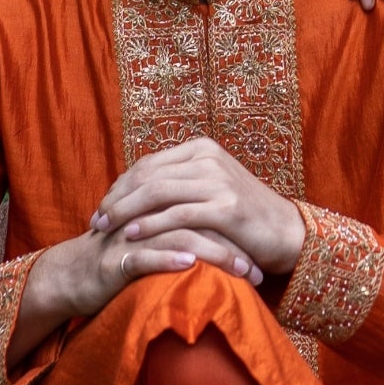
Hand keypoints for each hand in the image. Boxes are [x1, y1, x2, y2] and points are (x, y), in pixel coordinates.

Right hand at [9, 220, 245, 365]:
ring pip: (177, 236)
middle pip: (196, 218)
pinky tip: (191, 265)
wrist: (73, 277)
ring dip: (213, 254)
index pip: (202, 206)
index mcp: (156, 206)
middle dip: (232, 244)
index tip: (261, 253)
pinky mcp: (114, 260)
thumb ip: (183, 231)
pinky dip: (168, 259)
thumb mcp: (154, 242)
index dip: (234, 228)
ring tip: (240, 271)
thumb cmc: (120, 260)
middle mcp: (144, 215)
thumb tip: (226, 239)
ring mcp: (128, 236)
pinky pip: (144, 256)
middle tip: (258, 268)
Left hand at [90, 138, 306, 279]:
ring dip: (125, 212)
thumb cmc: (244, 219)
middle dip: (116, 199)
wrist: (287, 233)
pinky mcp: (226, 207)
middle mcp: (208, 159)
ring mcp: (219, 181)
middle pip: (147, 175)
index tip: (102, 207)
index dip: (120, 186)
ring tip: (106, 230)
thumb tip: (136, 192)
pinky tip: (131, 236)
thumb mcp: (210, 191)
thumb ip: (179, 185)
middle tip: (95, 221)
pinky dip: (150, 224)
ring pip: (157, 192)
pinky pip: (177, 214)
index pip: (148, 164)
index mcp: (202, 149)